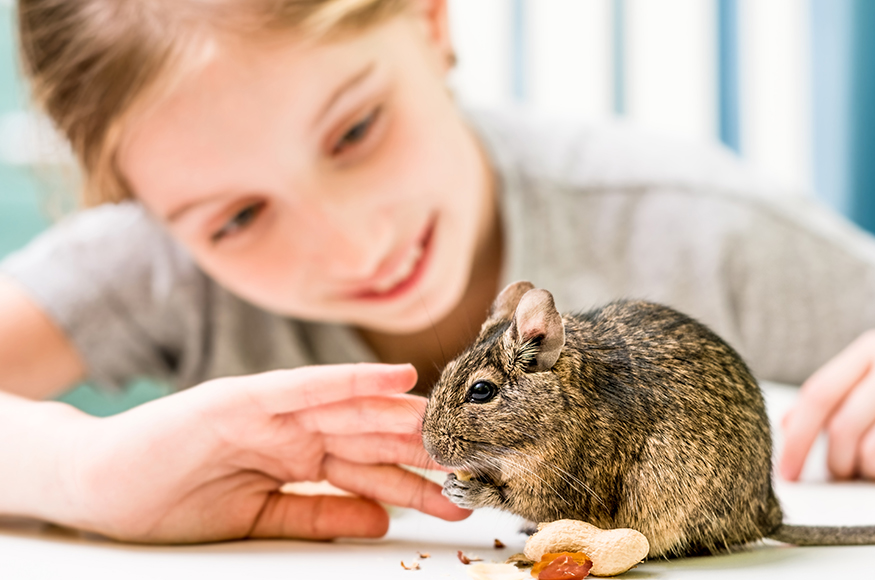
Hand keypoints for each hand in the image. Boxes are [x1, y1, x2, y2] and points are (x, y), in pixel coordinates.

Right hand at [54, 363, 468, 542]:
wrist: (97, 490)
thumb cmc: (172, 503)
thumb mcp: (260, 520)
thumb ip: (319, 516)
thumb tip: (380, 518)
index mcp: (297, 456)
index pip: (368, 465)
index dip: (414, 476)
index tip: (458, 489)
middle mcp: (293, 428)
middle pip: (371, 435)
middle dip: (422, 449)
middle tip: (473, 459)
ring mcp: (270, 409)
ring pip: (351, 409)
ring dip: (404, 416)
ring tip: (453, 425)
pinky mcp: (241, 397)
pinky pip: (304, 387)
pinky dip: (349, 380)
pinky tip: (392, 378)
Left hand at [779, 330, 874, 481]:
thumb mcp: (872, 386)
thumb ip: (830, 401)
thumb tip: (786, 424)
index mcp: (872, 349)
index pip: (819, 394)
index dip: (796, 439)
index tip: (786, 474)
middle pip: (845, 426)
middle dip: (838, 462)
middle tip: (845, 472)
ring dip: (872, 472)